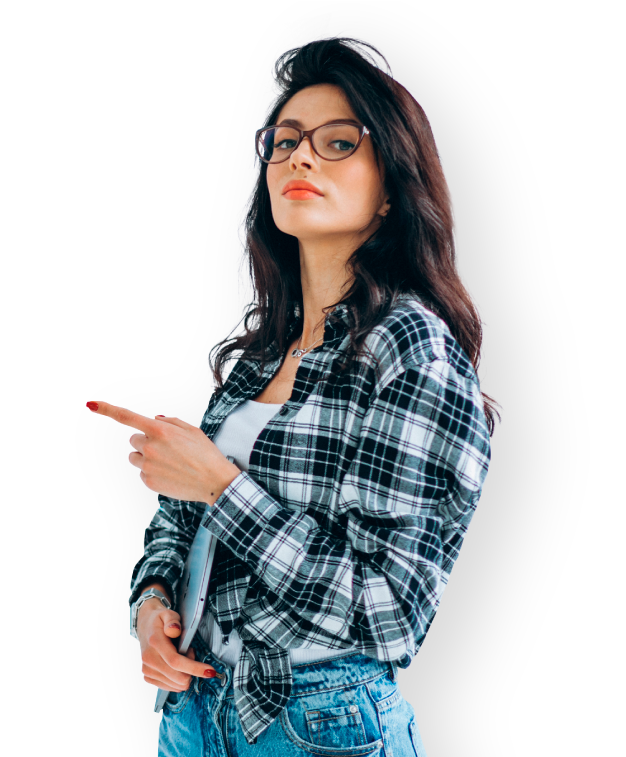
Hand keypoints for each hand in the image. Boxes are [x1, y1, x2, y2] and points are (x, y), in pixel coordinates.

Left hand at [86, 400, 240, 504]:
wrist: (214, 481)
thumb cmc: (205, 453)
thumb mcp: (192, 430)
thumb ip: (169, 421)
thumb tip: (152, 420)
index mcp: (160, 430)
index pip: (127, 416)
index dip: (107, 409)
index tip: (91, 405)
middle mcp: (149, 446)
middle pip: (133, 440)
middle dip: (145, 442)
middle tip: (166, 449)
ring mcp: (147, 465)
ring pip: (134, 457)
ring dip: (146, 457)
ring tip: (169, 463)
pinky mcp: (148, 481)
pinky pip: (142, 473)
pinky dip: (152, 473)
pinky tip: (170, 474)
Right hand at [136, 600, 216, 690]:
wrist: (145, 626)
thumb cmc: (161, 620)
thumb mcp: (168, 614)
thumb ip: (173, 620)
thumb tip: (174, 630)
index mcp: (155, 642)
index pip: (175, 661)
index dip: (194, 668)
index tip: (210, 671)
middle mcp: (149, 659)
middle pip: (178, 677)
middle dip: (192, 670)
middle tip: (191, 651)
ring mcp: (147, 670)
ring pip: (176, 684)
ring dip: (186, 674)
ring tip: (183, 656)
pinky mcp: (148, 677)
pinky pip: (170, 687)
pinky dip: (179, 679)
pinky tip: (177, 665)